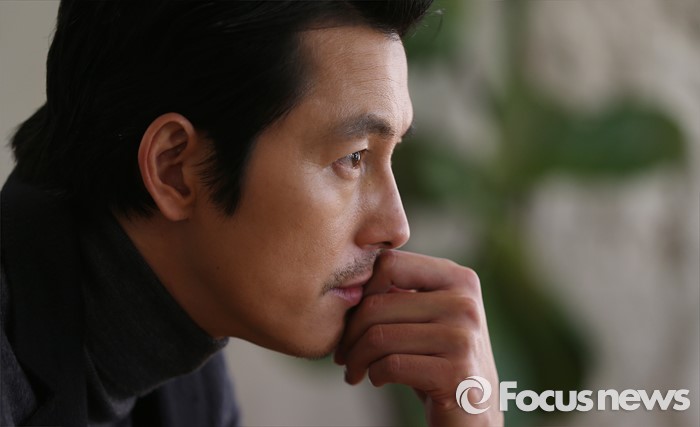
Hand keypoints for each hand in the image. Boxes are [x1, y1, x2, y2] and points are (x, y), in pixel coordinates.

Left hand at [334, 250, 502, 426]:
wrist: (474, 412)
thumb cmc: (439, 359)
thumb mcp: (428, 316)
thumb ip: (401, 291)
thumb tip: (352, 280)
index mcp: (459, 278)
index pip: (389, 263)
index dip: (362, 290)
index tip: (354, 317)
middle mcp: (465, 303)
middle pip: (377, 304)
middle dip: (349, 333)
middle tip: (343, 354)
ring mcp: (463, 338)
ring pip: (378, 336)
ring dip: (356, 359)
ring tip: (354, 370)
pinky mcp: (456, 373)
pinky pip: (391, 365)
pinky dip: (373, 374)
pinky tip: (376, 379)